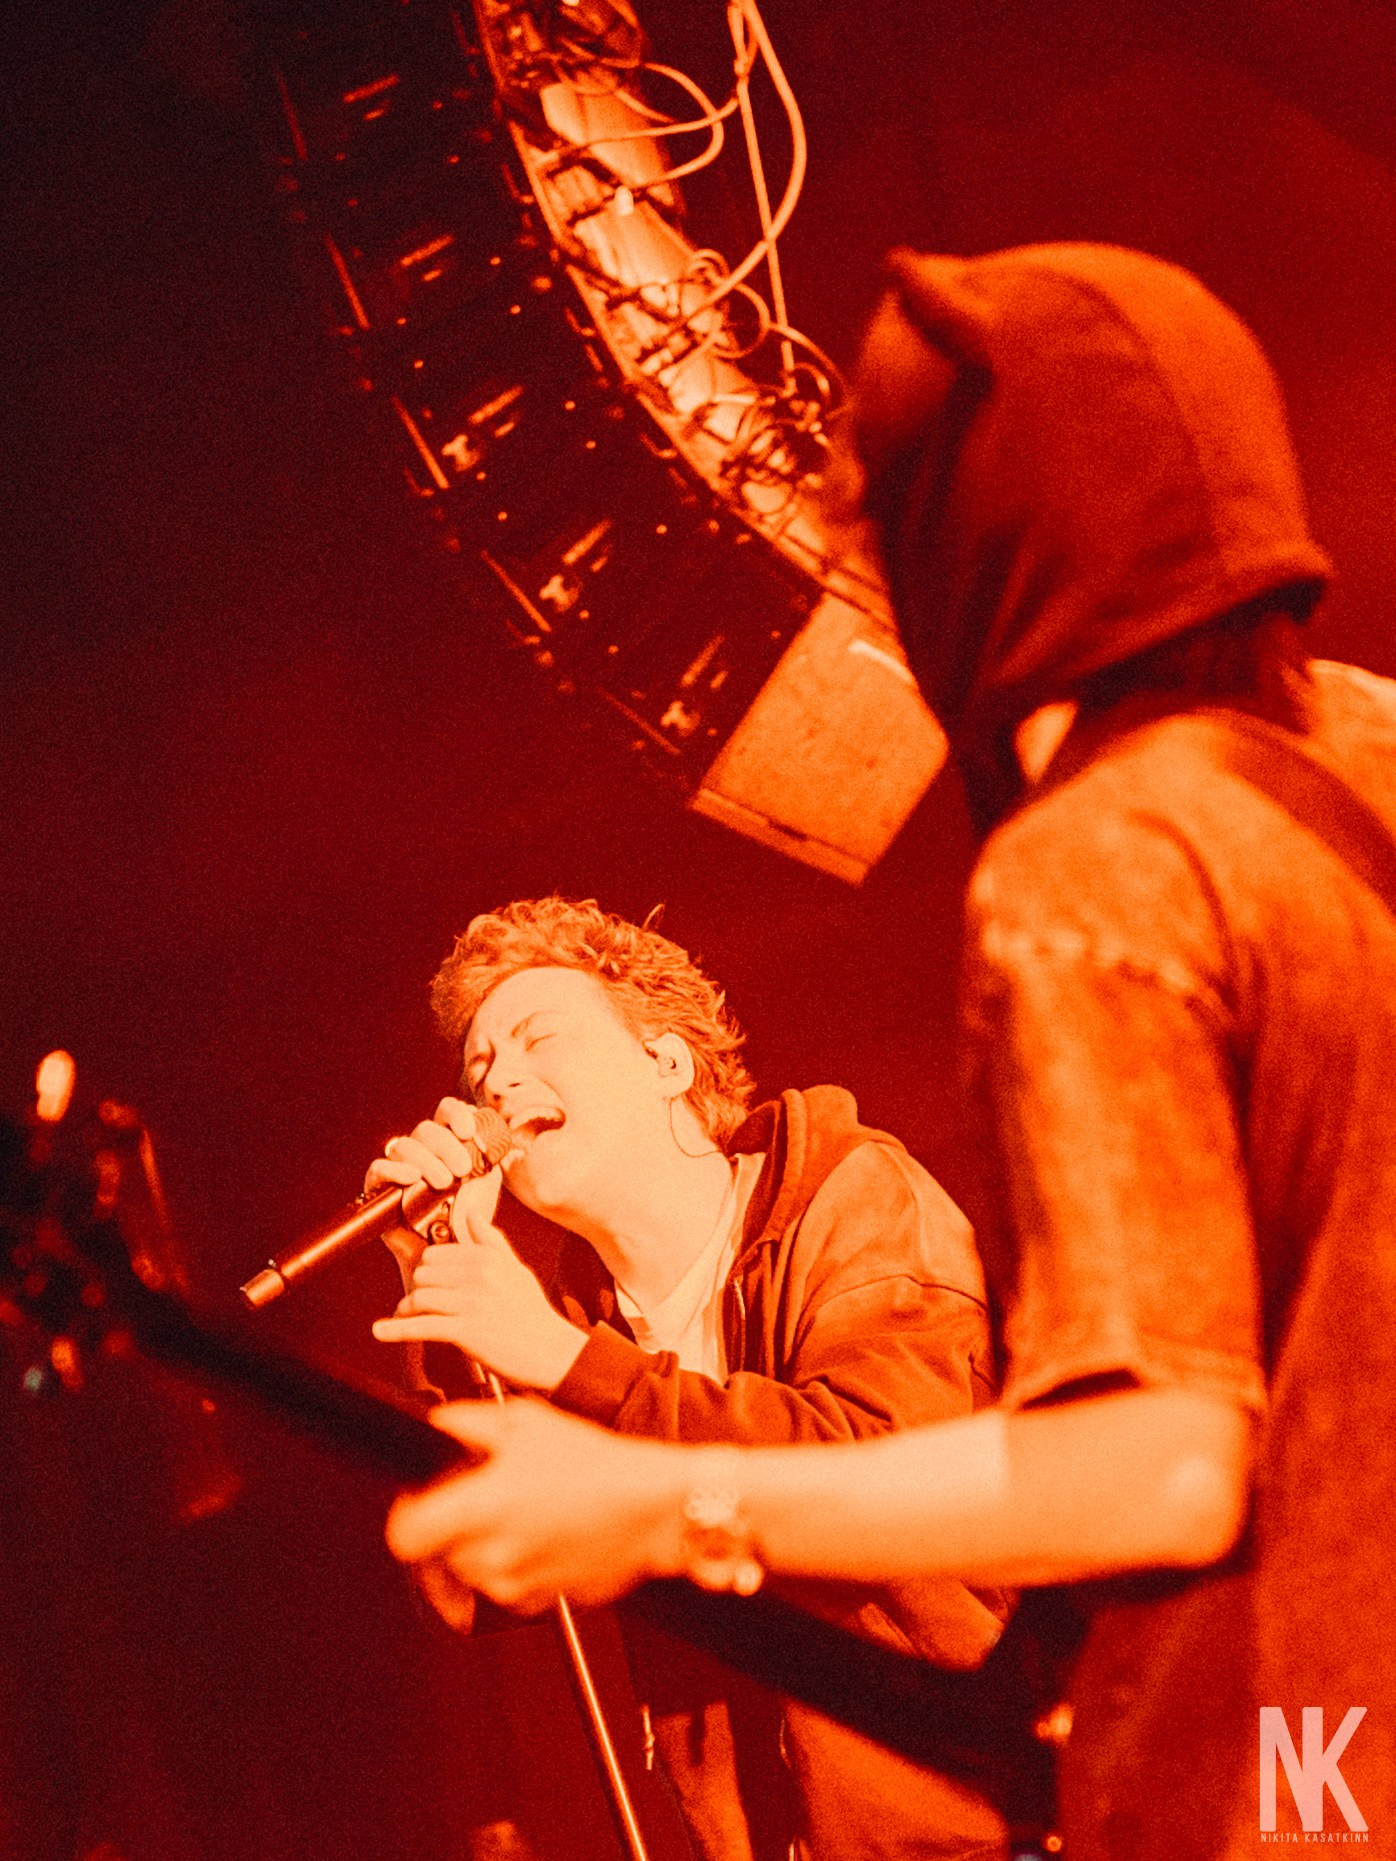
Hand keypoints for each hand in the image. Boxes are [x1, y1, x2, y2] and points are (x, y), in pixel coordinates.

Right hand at [367, 1096, 507, 1283]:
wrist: (453, 1250)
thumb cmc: (470, 1214)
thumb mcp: (488, 1180)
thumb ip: (491, 1154)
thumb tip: (496, 1134)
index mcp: (446, 1141)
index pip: (446, 1111)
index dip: (456, 1114)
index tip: (469, 1131)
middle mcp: (421, 1150)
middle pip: (426, 1129)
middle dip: (446, 1146)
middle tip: (463, 1170)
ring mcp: (399, 1168)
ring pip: (403, 1146)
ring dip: (426, 1160)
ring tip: (445, 1183)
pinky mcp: (380, 1189)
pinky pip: (378, 1169)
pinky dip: (393, 1170)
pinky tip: (412, 1178)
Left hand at [372, 1207, 587, 1391]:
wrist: (550, 1350)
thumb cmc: (531, 1312)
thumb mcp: (515, 1269)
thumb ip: (491, 1241)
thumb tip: (472, 1214)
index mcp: (488, 1258)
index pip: (437, 1254)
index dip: (426, 1270)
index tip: (425, 1282)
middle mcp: (479, 1276)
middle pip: (423, 1274)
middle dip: (415, 1289)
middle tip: (414, 1302)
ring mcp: (472, 1303)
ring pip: (419, 1297)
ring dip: (406, 1310)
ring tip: (404, 1316)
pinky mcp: (466, 1331)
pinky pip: (422, 1326)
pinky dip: (396, 1330)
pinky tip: (380, 1331)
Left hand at [386, 1399, 691, 1613]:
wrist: (652, 1508)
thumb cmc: (597, 1464)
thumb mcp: (525, 1422)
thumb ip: (468, 1422)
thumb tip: (436, 1425)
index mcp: (481, 1508)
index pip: (405, 1536)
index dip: (404, 1515)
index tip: (416, 1500)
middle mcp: (491, 1554)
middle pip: (435, 1553)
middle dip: (449, 1524)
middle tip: (476, 1496)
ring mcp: (514, 1583)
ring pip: (468, 1571)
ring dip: (478, 1545)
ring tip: (515, 1511)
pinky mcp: (538, 1600)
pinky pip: (503, 1586)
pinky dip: (509, 1563)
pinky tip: (537, 1531)